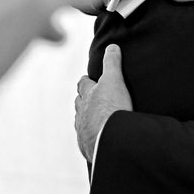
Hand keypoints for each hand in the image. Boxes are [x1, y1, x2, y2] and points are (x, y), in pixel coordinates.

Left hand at [75, 44, 132, 162]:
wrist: (110, 140)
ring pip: (81, 122)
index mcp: (88, 96)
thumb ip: (112, 63)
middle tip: (91, 99)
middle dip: (84, 100)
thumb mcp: (114, 81)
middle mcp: (81, 113)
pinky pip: (87, 141)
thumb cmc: (112, 109)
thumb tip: (111, 47)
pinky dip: (91, 138)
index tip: (87, 79)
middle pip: (79, 104)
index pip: (83, 84)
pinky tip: (98, 140)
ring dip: (87, 120)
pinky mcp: (88, 146)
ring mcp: (83, 131)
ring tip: (95, 120)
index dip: (86, 81)